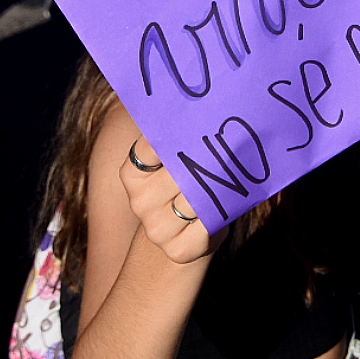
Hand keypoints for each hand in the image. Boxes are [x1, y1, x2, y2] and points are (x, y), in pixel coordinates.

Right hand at [120, 139, 215, 264]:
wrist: (187, 229)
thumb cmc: (185, 183)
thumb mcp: (173, 158)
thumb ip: (177, 138)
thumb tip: (195, 108)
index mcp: (132, 174)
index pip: (154, 144)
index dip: (179, 135)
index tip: (198, 128)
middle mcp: (139, 202)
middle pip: (180, 173)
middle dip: (206, 162)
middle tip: (227, 151)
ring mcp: (156, 229)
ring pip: (196, 200)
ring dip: (215, 190)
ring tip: (226, 179)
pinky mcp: (177, 250)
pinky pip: (207, 226)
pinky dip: (219, 216)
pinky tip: (219, 210)